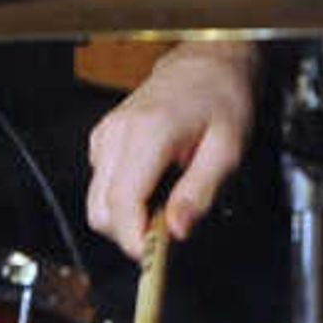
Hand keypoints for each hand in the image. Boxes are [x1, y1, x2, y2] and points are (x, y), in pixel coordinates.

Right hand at [84, 40, 260, 260]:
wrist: (207, 64)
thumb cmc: (220, 98)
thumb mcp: (226, 150)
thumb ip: (199, 193)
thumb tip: (176, 230)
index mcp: (148, 134)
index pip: (122, 203)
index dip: (132, 239)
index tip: (151, 257)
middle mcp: (119, 133)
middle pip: (100, 209)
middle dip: (128, 233)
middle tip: (164, 233)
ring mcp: (108, 134)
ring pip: (96, 201)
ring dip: (124, 217)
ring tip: (162, 207)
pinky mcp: (105, 138)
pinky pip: (101, 183)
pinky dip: (121, 198)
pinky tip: (150, 187)